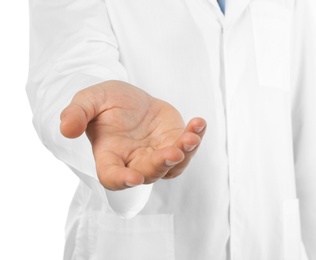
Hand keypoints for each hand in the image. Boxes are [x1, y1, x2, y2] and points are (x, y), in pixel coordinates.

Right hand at [60, 80, 205, 189]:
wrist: (130, 98)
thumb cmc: (106, 102)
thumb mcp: (88, 100)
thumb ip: (76, 113)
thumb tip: (66, 129)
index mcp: (110, 155)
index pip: (112, 177)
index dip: (121, 180)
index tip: (133, 178)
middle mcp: (135, 160)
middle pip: (149, 172)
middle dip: (161, 164)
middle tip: (172, 152)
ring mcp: (157, 153)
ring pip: (173, 166)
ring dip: (185, 153)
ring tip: (191, 136)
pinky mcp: (174, 142)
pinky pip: (187, 147)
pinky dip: (195, 136)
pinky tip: (199, 123)